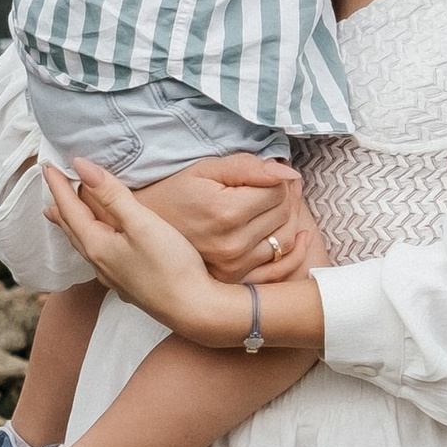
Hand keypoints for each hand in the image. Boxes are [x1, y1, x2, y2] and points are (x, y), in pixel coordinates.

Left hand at [42, 160, 250, 347]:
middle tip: (50, 185)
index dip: (59, 185)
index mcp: (97, 245)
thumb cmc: (171, 266)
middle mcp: (99, 263)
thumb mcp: (142, 223)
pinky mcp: (128, 284)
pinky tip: (97, 245)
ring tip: (58, 214)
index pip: (70, 209)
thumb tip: (81, 167)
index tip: (47, 165)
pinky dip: (88, 240)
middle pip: (71, 227)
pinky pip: (98, 256)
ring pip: (83, 243)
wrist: (194, 311)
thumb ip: (111, 194)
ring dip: (70, 224)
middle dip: (60, 204)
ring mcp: (113, 277)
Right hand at [135, 152, 308, 279]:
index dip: (277, 179)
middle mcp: (233, 244)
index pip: (278, 192)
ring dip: (290, 219)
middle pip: (284, 214)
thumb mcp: (206, 170)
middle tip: (275, 186)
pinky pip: (279, 266)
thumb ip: (248, 167)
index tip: (266, 175)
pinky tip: (302, 237)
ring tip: (278, 204)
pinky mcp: (235, 279)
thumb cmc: (175, 194)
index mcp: (226, 212)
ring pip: (286, 238)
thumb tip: (288, 171)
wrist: (145, 229)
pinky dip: (295, 251)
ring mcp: (235, 266)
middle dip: (286, 196)